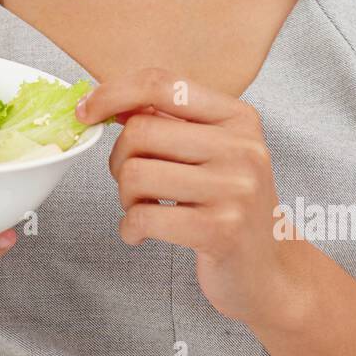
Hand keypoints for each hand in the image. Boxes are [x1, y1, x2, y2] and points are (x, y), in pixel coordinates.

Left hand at [75, 67, 292, 328]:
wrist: (269, 270)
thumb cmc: (228, 206)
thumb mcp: (214, 152)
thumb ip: (170, 122)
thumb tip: (105, 100)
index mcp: (238, 117)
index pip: (162, 84)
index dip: (113, 93)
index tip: (85, 112)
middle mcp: (242, 148)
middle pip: (141, 131)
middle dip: (119, 160)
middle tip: (132, 183)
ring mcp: (236, 189)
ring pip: (135, 174)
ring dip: (125, 198)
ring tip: (144, 209)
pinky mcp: (222, 231)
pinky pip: (144, 217)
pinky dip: (130, 228)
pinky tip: (141, 234)